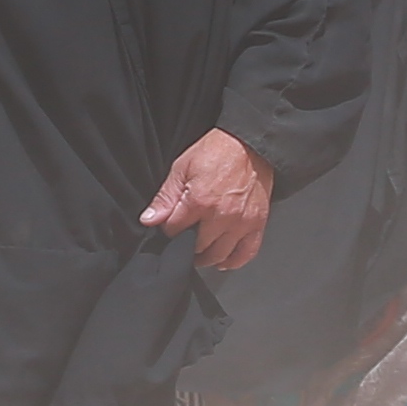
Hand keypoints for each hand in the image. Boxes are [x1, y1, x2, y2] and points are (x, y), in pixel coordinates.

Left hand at [140, 128, 273, 270]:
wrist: (250, 144)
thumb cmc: (217, 150)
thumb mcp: (182, 167)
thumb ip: (165, 197)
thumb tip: (149, 220)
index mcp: (199, 201)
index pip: (174, 231)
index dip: (168, 230)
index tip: (170, 225)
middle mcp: (221, 216)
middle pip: (196, 248)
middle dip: (186, 247)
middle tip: (184, 240)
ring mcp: (241, 222)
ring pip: (219, 256)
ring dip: (206, 258)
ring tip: (200, 253)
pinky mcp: (257, 224)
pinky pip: (246, 253)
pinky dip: (234, 261)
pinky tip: (224, 261)